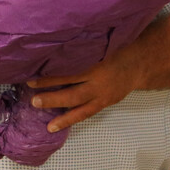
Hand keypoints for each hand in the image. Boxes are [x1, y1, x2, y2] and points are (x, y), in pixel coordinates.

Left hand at [27, 43, 143, 132]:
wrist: (139, 63)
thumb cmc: (113, 48)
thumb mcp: (97, 44)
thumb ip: (78, 49)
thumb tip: (50, 49)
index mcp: (95, 66)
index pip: (68, 74)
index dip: (49, 78)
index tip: (30, 79)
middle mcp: (99, 84)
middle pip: (73, 95)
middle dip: (53, 99)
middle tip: (34, 102)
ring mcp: (103, 96)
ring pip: (82, 109)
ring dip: (64, 117)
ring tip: (49, 125)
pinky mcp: (106, 103)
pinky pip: (89, 113)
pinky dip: (75, 119)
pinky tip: (61, 124)